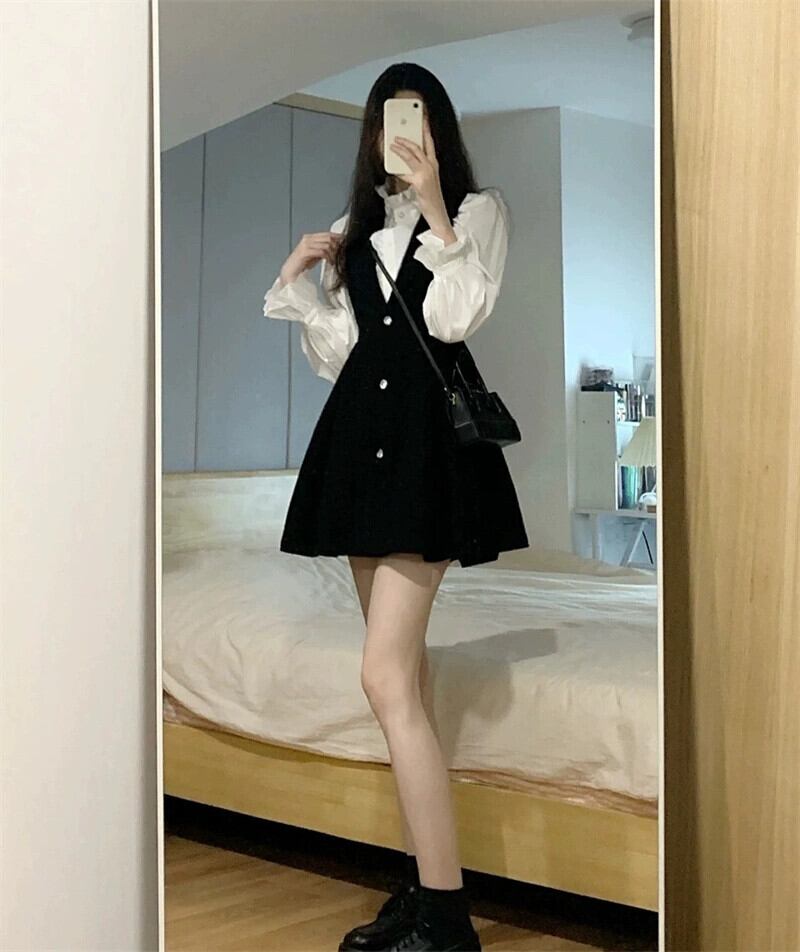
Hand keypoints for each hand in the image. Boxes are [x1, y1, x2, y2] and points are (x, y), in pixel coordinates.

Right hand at [280, 231, 342, 285]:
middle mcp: (307, 239)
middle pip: (328, 237)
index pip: (327, 234)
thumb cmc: (301, 264)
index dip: (338, 238)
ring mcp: (305, 245)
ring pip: (326, 244)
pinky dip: (328, 257)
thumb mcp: (315, 255)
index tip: (346, 243)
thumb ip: (323, 250)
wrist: (289, 272)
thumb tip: (336, 248)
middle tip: (342, 254)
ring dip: (333, 253)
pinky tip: (330, 262)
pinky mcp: (304, 252)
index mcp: (310, 238)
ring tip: (335, 260)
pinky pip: (321, 252)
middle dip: (337, 246)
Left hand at [390, 121, 455, 243]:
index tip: (422, 119)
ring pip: (411, 156)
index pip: (430, 143)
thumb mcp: (427, 180)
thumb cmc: (432, 198)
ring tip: (392, 145)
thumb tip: (405, 163)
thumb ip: (418, 169)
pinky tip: (391, 168)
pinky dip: (398, 170)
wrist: (437, 212)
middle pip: (418, 147)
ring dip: (400, 149)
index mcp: (434, 164)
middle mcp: (432, 166)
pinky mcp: (420, 182)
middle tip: (397, 135)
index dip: (426, 130)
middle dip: (406, 139)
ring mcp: (426, 173)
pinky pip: (405, 173)